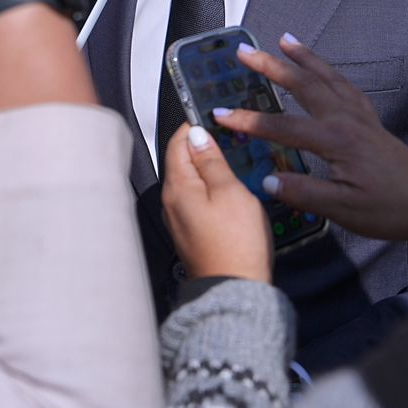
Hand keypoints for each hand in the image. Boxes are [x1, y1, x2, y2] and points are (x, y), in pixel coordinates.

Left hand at [162, 124, 271, 282]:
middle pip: (181, 162)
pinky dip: (209, 189)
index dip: (193, 126)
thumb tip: (198, 136)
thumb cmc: (235, 244)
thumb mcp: (230, 192)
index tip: (209, 116)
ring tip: (229, 160)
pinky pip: (196, 201)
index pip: (177, 144)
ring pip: (189, 182)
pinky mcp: (192, 234)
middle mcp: (172, 203)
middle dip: (199, 145)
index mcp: (177, 188)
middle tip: (223, 135)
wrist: (235, 291)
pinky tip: (227, 191)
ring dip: (206, 168)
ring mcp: (180, 220)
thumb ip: (212, 162)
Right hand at [224, 36, 407, 242]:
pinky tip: (322, 69)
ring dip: (304, 57)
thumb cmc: (389, 209)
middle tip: (245, 51)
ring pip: (327, 78)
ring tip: (283, 39)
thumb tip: (268, 180)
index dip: (249, 121)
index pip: (283, 127)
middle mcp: (346, 119)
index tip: (220, 113)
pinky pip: (345, 86)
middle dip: (272, 67)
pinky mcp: (371, 121)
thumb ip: (304, 193)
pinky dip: (329, 71)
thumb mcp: (344, 210)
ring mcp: (361, 116)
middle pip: (304, 85)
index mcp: (336, 140)